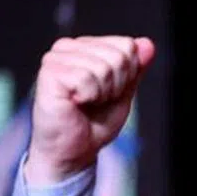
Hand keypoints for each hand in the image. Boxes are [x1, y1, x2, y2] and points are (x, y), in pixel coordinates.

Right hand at [25, 35, 155, 184]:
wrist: (74, 151)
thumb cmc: (94, 123)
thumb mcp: (124, 93)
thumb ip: (135, 68)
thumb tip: (147, 44)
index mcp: (86, 47)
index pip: (127, 45)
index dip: (128, 75)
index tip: (111, 92)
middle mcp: (68, 47)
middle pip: (119, 56)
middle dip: (116, 85)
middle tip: (97, 100)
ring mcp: (56, 58)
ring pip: (103, 68)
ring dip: (102, 93)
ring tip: (86, 103)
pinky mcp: (48, 73)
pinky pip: (86, 78)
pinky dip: (88, 97)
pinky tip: (75, 103)